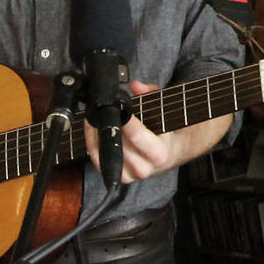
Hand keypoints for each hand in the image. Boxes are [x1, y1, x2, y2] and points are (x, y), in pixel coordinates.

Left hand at [90, 80, 206, 181]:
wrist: (170, 154)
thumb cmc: (164, 130)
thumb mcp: (162, 109)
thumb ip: (150, 94)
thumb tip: (136, 86)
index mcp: (159, 153)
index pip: (137, 136)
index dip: (125, 120)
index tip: (116, 106)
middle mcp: (145, 168)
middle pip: (119, 144)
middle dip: (108, 125)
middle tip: (101, 109)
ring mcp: (131, 175)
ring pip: (106, 153)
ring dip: (97, 134)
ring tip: (94, 118)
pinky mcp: (120, 177)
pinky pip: (99, 161)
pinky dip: (93, 144)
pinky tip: (92, 130)